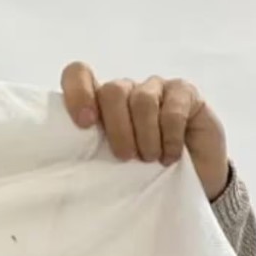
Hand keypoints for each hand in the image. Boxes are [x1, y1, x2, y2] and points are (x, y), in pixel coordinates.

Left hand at [60, 62, 229, 200]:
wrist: (191, 181)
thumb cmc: (142, 173)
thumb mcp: (109, 163)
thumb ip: (88, 150)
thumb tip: (63, 158)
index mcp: (98, 101)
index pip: (78, 74)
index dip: (78, 92)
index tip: (84, 124)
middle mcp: (125, 89)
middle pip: (112, 91)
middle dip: (117, 128)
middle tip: (125, 156)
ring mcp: (155, 87)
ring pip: (142, 99)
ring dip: (145, 135)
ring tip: (150, 159)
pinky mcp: (185, 93)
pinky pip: (173, 108)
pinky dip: (170, 137)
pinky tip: (170, 155)